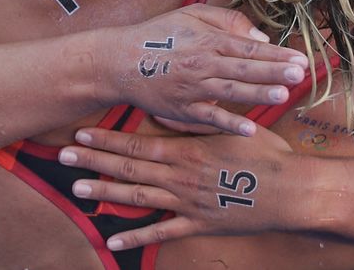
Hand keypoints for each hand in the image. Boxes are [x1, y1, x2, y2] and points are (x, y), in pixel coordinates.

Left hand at [59, 125, 295, 249]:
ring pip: (136, 196)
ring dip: (105, 192)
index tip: (82, 134)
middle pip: (128, 167)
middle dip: (93, 161)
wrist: (290, 191)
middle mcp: (179, 177)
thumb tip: (163, 113)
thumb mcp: (231, 129)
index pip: (137, 142)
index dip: (106, 139)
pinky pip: (160, 233)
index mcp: (186, 150)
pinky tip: (112, 240)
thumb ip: (194, 122)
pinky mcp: (197, 225)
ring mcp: (186, 203)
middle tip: (63, 156)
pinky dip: (135, 237)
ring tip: (77, 188)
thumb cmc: (265, 156)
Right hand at [109, 4, 308, 135]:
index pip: (249, 47)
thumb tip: (260, 37)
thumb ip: (228, 21)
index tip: (299, 58)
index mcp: (208, 39)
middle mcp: (203, 62)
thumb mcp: (192, 14)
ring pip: (231, 90)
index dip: (276, 53)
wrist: (121, 61)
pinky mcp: (183, 109)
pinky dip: (229, 124)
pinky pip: (210, 118)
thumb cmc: (160, 35)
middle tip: (299, 73)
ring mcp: (193, 87)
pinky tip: (249, 129)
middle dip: (274, 70)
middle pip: (245, 67)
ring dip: (258, 93)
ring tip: (282, 94)